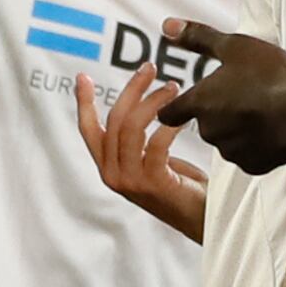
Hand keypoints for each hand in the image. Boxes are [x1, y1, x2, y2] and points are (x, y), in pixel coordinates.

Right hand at [75, 65, 207, 239]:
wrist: (202, 218)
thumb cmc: (182, 187)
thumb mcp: (153, 160)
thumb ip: (139, 140)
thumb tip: (140, 103)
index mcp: (109, 167)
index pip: (89, 130)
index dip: (84, 103)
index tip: (83, 77)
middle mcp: (113, 174)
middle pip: (115, 120)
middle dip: (133, 88)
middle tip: (150, 68)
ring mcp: (131, 181)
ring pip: (132, 128)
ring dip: (154, 102)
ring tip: (174, 88)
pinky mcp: (152, 183)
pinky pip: (157, 142)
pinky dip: (170, 124)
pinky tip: (185, 114)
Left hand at [155, 20, 285, 174]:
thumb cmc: (272, 75)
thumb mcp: (234, 46)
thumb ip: (197, 38)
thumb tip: (167, 25)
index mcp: (200, 103)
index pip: (169, 113)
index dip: (176, 105)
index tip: (188, 98)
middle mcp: (210, 131)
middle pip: (204, 123)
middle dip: (218, 111)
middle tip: (243, 93)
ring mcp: (232, 151)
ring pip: (227, 139)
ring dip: (237, 128)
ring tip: (262, 108)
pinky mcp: (253, 165)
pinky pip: (248, 155)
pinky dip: (256, 144)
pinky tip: (272, 127)